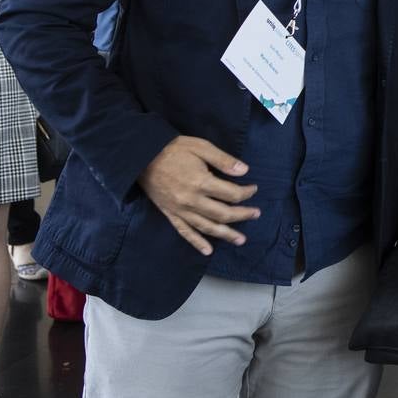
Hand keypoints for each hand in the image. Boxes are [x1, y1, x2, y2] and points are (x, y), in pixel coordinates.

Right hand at [137, 136, 258, 254]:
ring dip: (225, 234)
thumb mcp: (201, 147)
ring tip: (240, 240)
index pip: (232, 194)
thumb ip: (223, 160)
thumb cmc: (173, 149)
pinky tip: (208, 251)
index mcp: (201, 182)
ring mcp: (180, 210)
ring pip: (207, 227)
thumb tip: (245, 171)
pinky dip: (197, 242)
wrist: (141, 156)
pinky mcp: (170, 214)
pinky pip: (184, 232)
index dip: (247, 193)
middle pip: (223, 214)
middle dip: (242, 215)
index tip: (253, 189)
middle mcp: (191, 200)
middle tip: (256, 214)